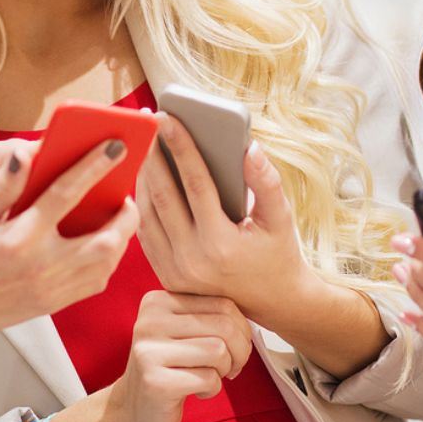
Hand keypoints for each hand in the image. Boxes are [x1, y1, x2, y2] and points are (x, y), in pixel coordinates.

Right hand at [0, 139, 138, 345]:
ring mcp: (51, 289)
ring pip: (107, 264)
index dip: (95, 166)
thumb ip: (3, 185)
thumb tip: (24, 155)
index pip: (66, 194)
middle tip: (123, 195)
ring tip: (116, 217)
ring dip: (120, 238)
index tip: (116, 146)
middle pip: (105, 239)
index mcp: (20, 238)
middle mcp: (41, 266)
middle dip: (125, 214)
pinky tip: (101, 244)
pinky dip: (107, 261)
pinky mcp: (53, 304)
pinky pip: (95, 283)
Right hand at [107, 290, 252, 421]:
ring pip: (219, 351)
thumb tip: (252, 314)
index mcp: (158, 301)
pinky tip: (197, 392)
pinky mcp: (155, 381)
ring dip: (225, 370)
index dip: (242, 329)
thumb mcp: (181, 333)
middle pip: (224, 325)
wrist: (131, 412)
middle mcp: (149, 320)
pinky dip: (213, 389)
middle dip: (240, 351)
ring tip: (211, 378)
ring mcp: (149, 351)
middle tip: (230, 368)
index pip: (222, 302)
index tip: (234, 348)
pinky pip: (209, 379)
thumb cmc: (167, 370)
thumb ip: (208, 316)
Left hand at [136, 114, 308, 332]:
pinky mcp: (164, 276)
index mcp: (221, 244)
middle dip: (152, 153)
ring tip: (142, 143)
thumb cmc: (278, 253)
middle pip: (162, 196)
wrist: (272, 303)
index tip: (168, 117)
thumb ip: (267, 182)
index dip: (181, 147)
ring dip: (142, 176)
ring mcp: (174, 271)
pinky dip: (141, 202)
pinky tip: (143, 176)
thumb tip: (249, 147)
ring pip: (147, 213)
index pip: (195, 184)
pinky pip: (145, 232)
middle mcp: (192, 260)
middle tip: (145, 121)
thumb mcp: (281, 217)